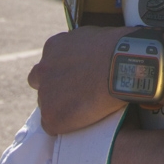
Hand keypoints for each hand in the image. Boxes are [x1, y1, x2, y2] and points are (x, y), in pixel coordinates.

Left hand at [30, 25, 163, 133]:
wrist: (122, 67)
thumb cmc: (117, 50)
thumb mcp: (92, 37)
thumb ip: (81, 47)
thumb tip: (90, 55)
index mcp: (53, 47)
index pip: (50, 64)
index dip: (63, 74)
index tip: (76, 78)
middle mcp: (43, 69)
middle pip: (41, 82)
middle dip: (55, 88)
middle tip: (76, 93)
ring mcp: (45, 93)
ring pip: (47, 105)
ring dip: (61, 106)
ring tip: (84, 109)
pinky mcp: (52, 116)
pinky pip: (53, 126)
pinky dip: (66, 125)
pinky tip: (84, 120)